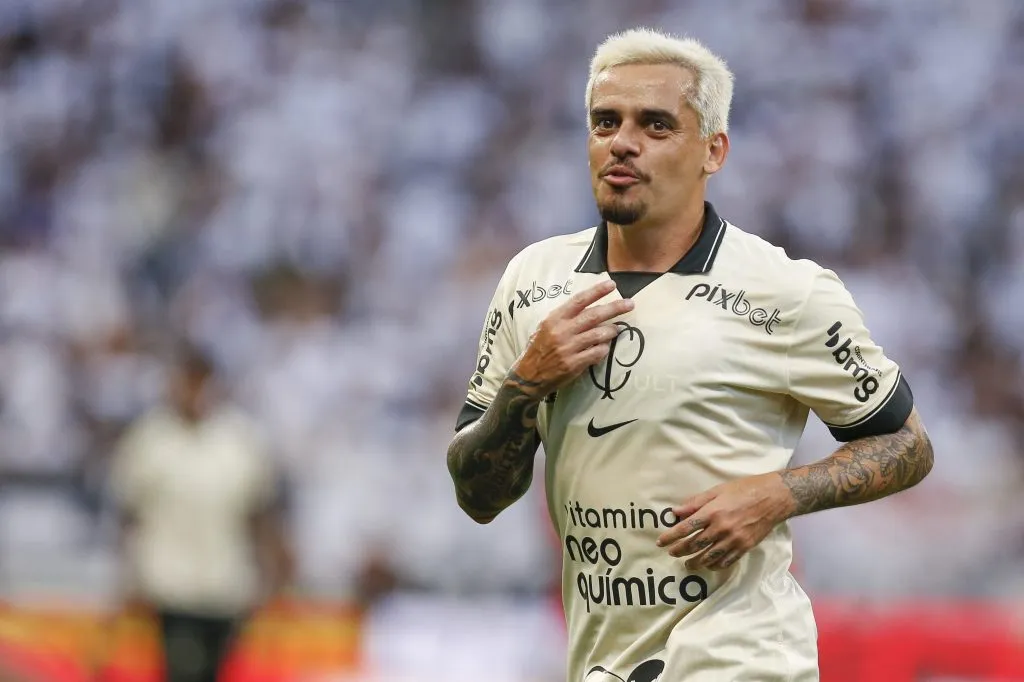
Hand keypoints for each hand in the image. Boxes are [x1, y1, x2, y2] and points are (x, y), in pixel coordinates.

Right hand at [512, 280, 633, 398]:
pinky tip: (604, 348)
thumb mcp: (546, 327)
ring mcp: (568, 348)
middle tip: (630, 304)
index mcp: (554, 318)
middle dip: (614, 308)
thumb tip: (591, 308)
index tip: (612, 285)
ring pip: (598, 335)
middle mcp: (561, 331)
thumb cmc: (539, 348)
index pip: (579, 300)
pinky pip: (596, 353)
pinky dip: (603, 349)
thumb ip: (566, 318)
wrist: (528, 376)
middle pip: (594, 315)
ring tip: (616, 329)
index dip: (597, 291)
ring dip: (611, 331)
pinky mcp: (573, 364)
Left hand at [656, 473, 795, 570]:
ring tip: (688, 564)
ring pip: (709, 556)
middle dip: (680, 550)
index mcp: (713, 512)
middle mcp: (721, 528)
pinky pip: (726, 561)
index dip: (671, 536)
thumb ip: (695, 503)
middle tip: (672, 553)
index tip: (661, 542)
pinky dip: (715, 565)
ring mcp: (734, 539)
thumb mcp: (718, 490)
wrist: (774, 498)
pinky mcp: (745, 547)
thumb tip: (676, 512)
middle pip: (695, 544)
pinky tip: (709, 565)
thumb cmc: (744, 489)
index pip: (686, 528)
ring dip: (696, 562)